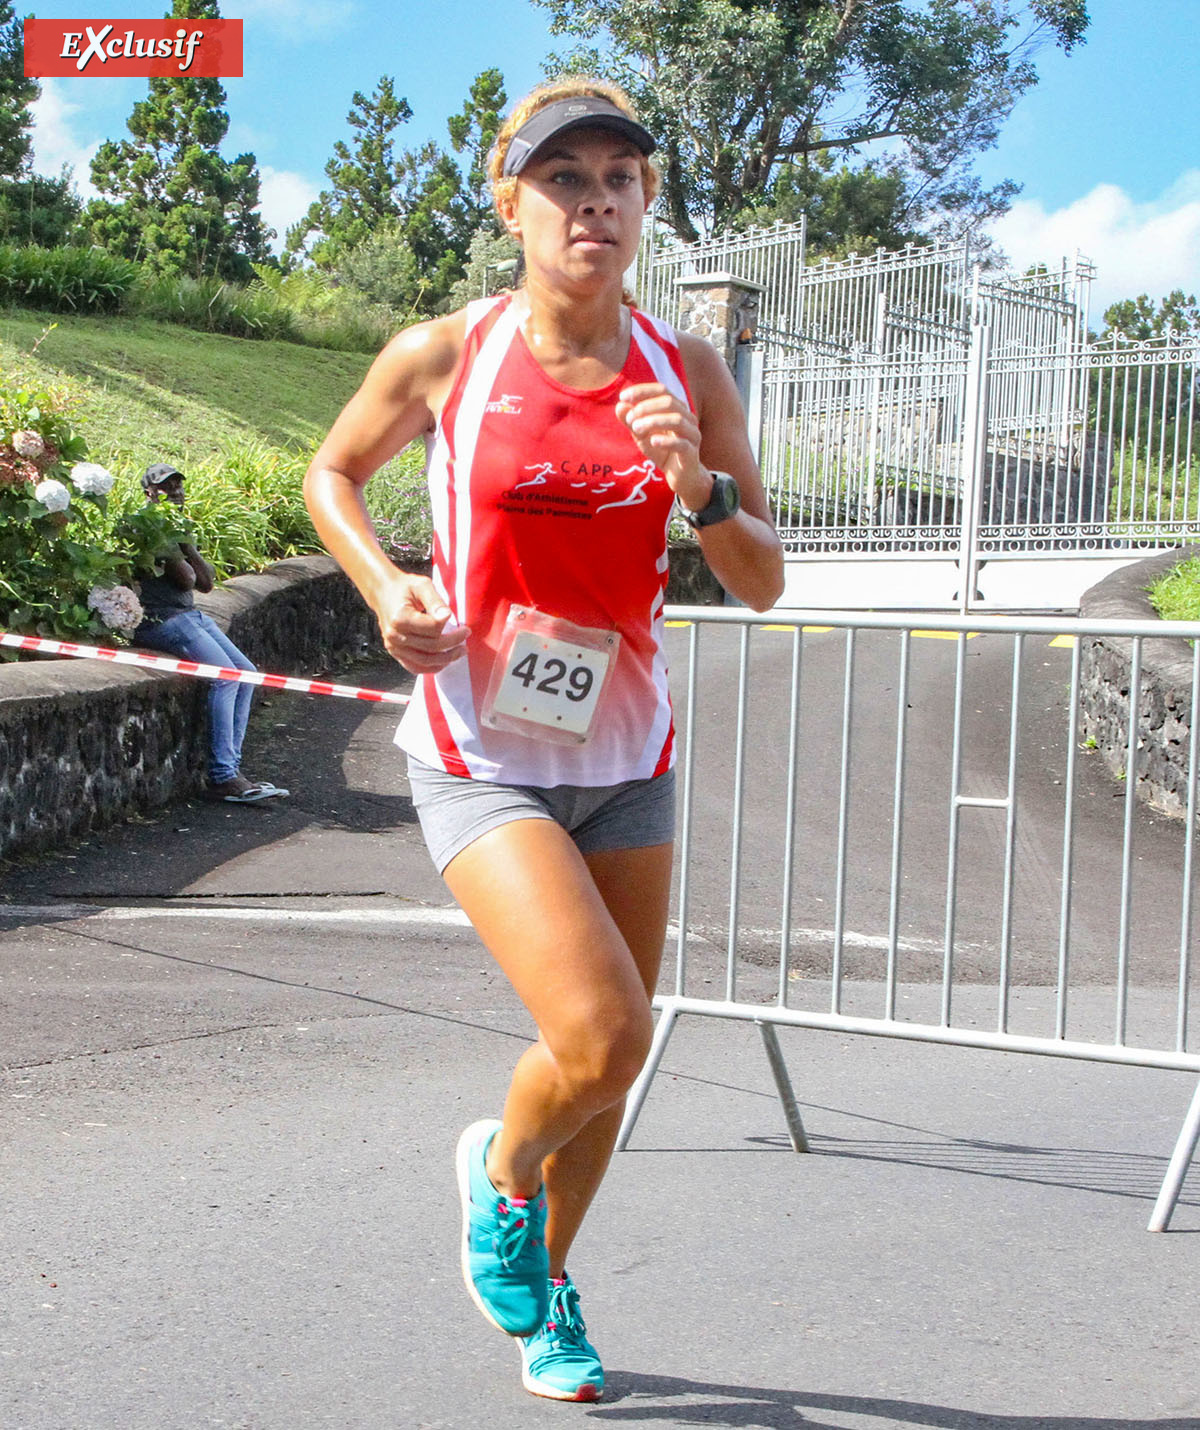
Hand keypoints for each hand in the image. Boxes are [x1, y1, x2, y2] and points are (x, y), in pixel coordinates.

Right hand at [375, 571, 469, 673]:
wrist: (383, 593)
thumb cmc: (404, 588)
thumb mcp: (421, 585)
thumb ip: (435, 601)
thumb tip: (447, 616)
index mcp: (400, 618)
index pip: (432, 628)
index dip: (450, 626)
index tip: (463, 624)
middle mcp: (395, 636)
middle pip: (431, 646)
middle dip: (453, 642)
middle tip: (466, 635)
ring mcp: (394, 647)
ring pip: (426, 660)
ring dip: (447, 658)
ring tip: (461, 651)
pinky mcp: (395, 653)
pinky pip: (415, 667)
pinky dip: (432, 667)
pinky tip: (446, 661)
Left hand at [615, 382, 712, 510]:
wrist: (680, 476)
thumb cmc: (662, 451)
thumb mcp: (642, 435)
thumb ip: (631, 421)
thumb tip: (620, 405)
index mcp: (677, 409)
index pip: (662, 390)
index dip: (642, 391)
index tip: (623, 397)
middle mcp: (688, 418)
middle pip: (669, 402)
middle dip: (646, 407)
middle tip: (630, 419)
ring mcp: (692, 435)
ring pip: (677, 420)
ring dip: (653, 421)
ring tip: (636, 429)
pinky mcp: (692, 453)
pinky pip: (681, 443)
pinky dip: (665, 441)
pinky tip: (652, 441)